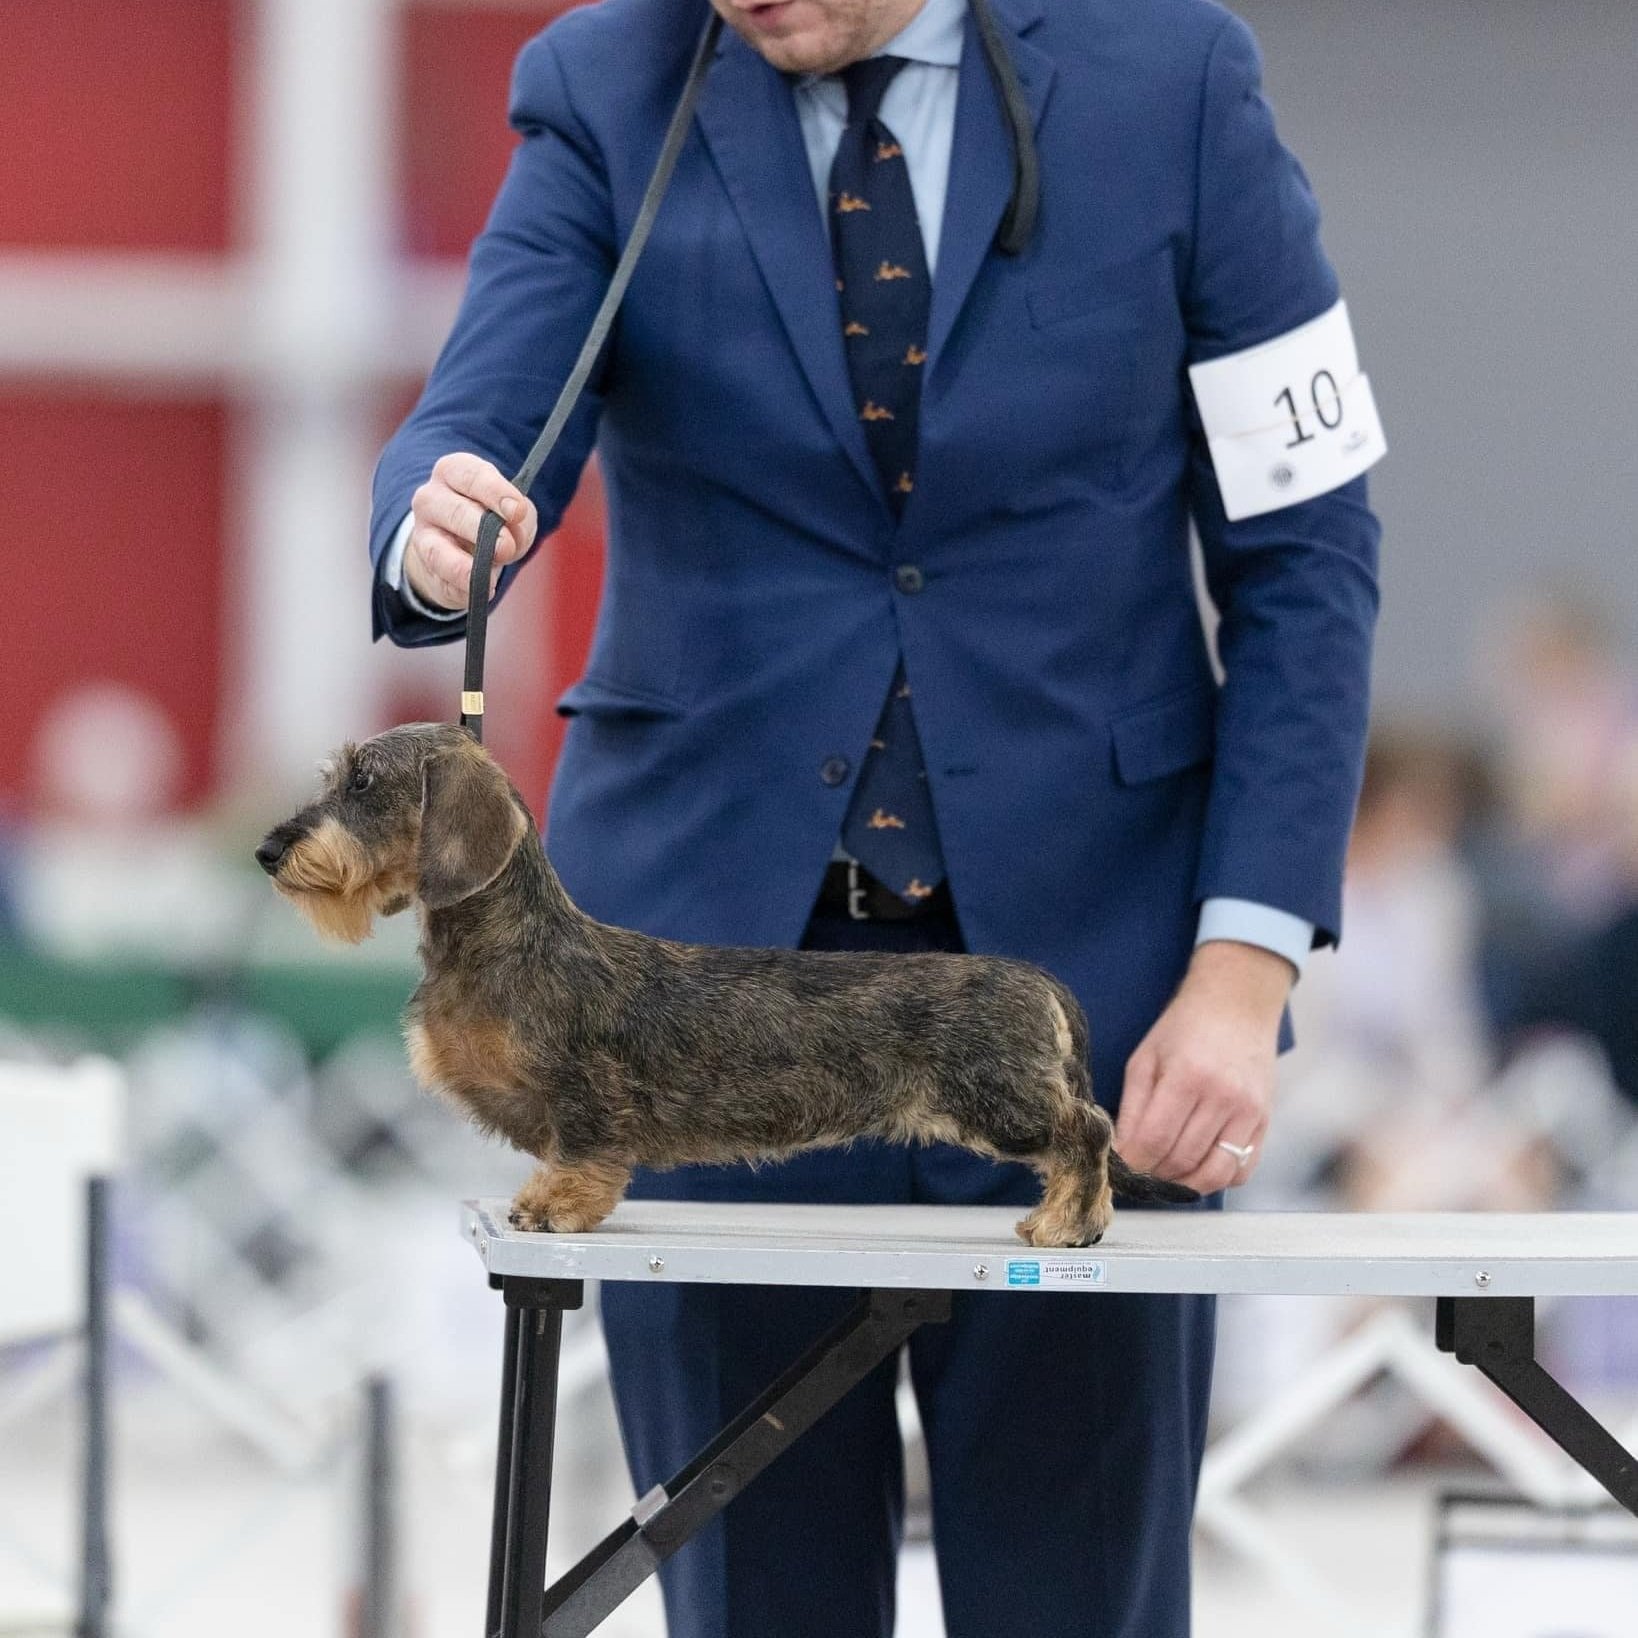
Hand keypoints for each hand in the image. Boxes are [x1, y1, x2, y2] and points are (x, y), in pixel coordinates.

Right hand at [404, 453, 537, 611]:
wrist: (464, 547)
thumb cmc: (493, 518)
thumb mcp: (515, 511)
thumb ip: (521, 518)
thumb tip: (512, 536)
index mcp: (453, 472)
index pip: (471, 475)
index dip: (495, 492)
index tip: (516, 510)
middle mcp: (430, 498)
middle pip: (454, 511)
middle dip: (482, 530)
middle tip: (507, 547)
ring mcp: (423, 534)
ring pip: (437, 550)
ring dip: (463, 566)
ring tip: (488, 579)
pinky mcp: (426, 568)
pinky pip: (442, 581)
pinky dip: (462, 588)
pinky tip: (480, 591)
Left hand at [1114, 940, 1291, 1194]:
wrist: (1237, 1006)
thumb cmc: (1182, 1030)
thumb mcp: (1145, 1059)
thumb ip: (1132, 1108)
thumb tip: (1121, 1152)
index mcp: (1187, 1077)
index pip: (1154, 1140)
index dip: (1133, 1162)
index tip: (1120, 1166)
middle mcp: (1223, 1098)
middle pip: (1182, 1160)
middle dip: (1153, 1173)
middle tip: (1139, 1169)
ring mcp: (1249, 1112)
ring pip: (1213, 1174)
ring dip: (1184, 1184)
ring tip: (1165, 1173)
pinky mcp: (1265, 1122)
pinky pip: (1241, 1171)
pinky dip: (1217, 1179)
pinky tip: (1197, 1167)